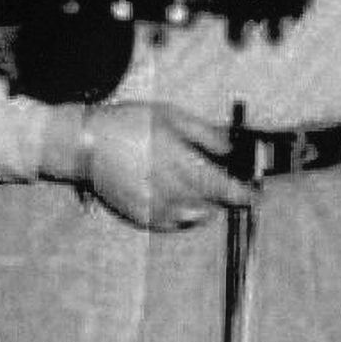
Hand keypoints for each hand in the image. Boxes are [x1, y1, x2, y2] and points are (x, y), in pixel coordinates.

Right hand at [39, 98, 251, 229]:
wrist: (83, 144)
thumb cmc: (129, 123)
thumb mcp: (170, 117)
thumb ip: (206, 134)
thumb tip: (236, 149)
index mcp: (180, 162)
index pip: (225, 188)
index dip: (245, 195)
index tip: (256, 195)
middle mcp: (169, 190)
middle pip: (213, 204)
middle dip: (224, 196)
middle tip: (229, 185)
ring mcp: (154, 206)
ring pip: (194, 217)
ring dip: (205, 206)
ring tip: (197, 188)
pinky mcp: (140, 216)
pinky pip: (172, 224)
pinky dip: (182, 216)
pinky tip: (178, 200)